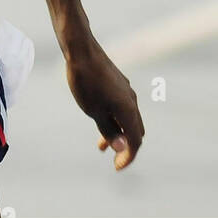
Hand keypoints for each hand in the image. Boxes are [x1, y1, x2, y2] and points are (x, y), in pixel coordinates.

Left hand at [65, 38, 143, 169]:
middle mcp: (132, 100)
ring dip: (118, 133)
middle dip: (126, 146)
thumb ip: (108, 130)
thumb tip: (122, 148)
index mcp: (128, 109)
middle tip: (114, 158)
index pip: (135, 140)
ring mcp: (126, 90)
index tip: (117, 167)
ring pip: (128, 118)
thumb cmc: (85, 81)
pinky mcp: (118, 83)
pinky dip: (115, 119)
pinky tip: (101, 119)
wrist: (81, 50)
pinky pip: (122, 107)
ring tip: (102, 145)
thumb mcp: (94, 111)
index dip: (128, 156)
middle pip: (136, 130)